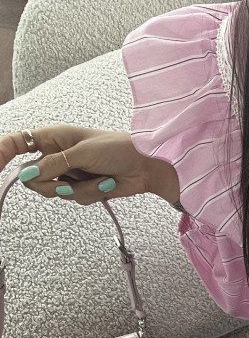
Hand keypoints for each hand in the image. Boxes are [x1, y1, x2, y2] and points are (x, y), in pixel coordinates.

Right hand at [0, 125, 176, 206]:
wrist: (146, 167)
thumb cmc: (118, 149)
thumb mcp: (83, 153)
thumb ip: (54, 165)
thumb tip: (28, 176)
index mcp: (51, 138)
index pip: (15, 144)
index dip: (1, 154)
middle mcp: (56, 156)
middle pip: (33, 179)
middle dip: (52, 185)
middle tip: (68, 182)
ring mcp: (69, 173)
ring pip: (55, 193)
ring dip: (80, 190)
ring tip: (99, 178)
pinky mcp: (82, 188)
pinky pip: (76, 199)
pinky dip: (93, 194)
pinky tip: (108, 184)